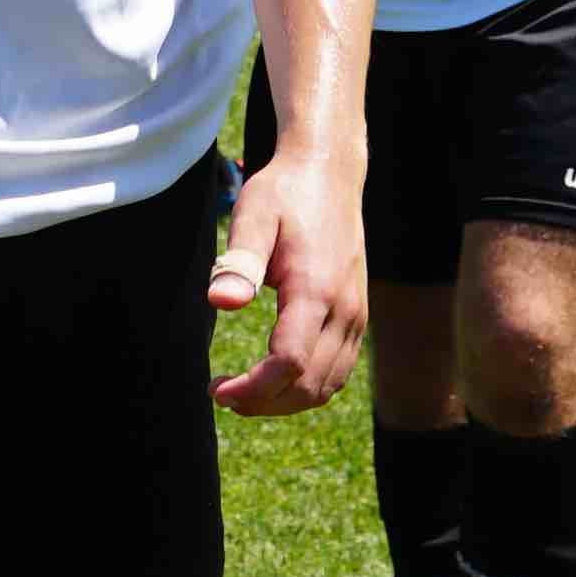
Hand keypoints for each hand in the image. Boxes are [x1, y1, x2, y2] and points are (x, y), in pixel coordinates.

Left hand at [205, 151, 366, 415]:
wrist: (329, 174)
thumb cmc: (285, 194)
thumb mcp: (253, 215)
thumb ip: (240, 261)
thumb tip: (220, 302)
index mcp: (316, 289)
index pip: (289, 363)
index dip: (253, 388)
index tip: (217, 388)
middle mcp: (344, 309)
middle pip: (309, 385)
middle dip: (264, 402)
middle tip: (222, 393)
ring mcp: (357, 315)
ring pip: (327, 385)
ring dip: (285, 401)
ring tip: (244, 393)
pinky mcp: (358, 315)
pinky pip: (338, 370)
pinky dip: (308, 388)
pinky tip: (275, 380)